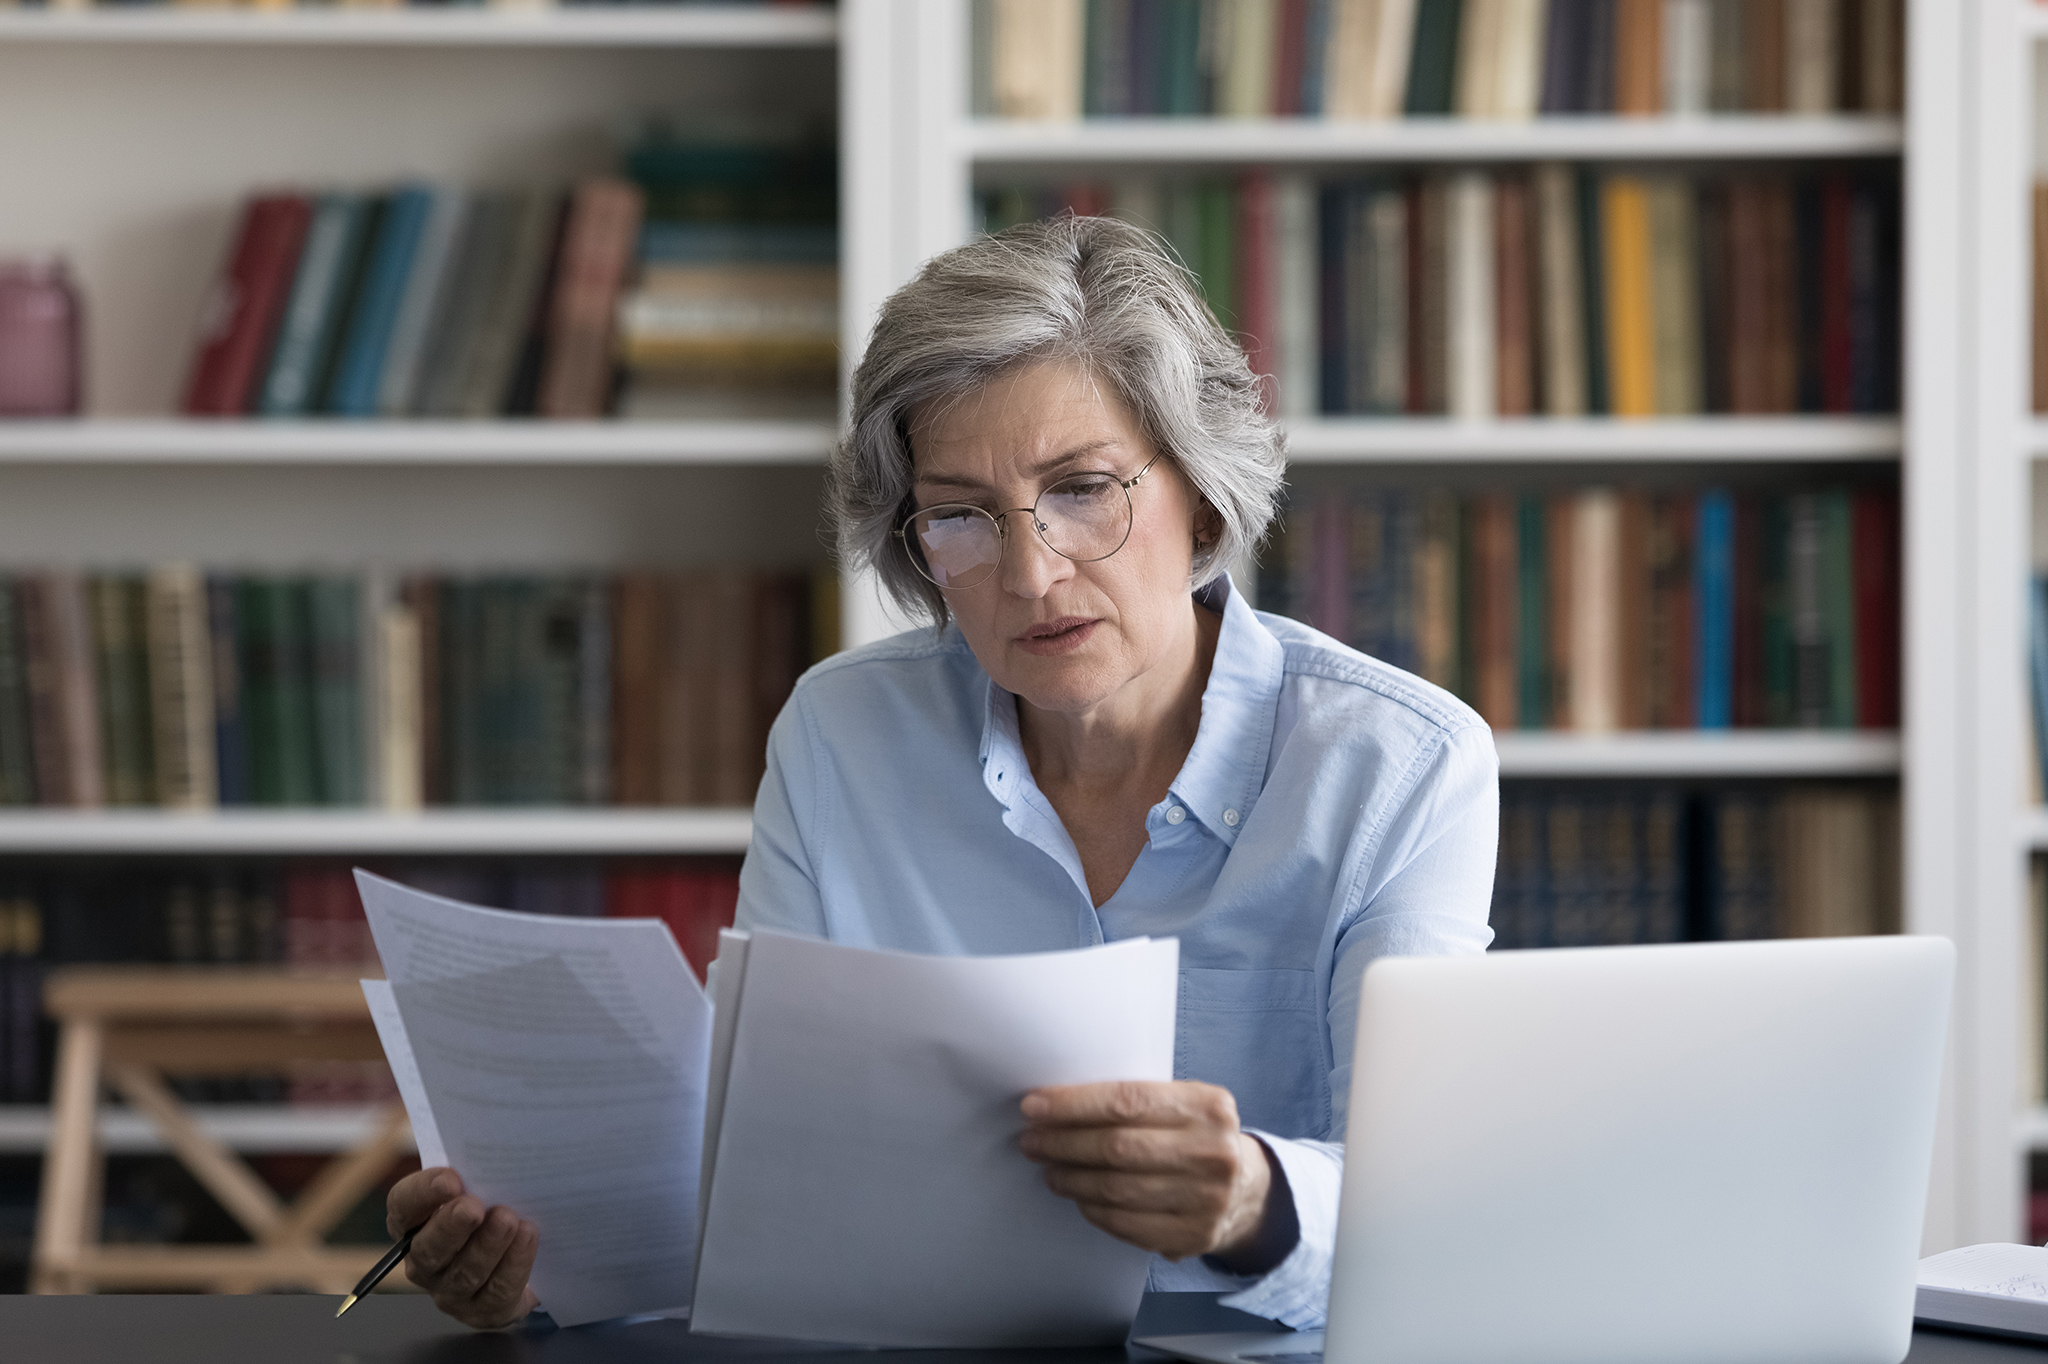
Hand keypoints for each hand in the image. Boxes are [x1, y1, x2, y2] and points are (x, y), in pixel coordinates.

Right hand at [385, 1167, 538, 1328]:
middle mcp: (426, 1260)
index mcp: (415, 1222)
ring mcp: (451, 1291)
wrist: (525, 1254)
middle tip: (472, 1206)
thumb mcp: (482, 1180)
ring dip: (486, 1246)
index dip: (422, 1193)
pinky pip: (496, 1293)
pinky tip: (527, 1237)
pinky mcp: (483, 1310)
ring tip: (507, 1219)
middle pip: (428, 1249)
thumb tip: (490, 1129)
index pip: (403, 1207)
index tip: (450, 1178)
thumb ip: (475, 1163)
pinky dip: (514, 1264)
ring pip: (464, 1273)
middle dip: (450, 1227)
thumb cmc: (495, 1204)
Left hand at [1018, 1080, 1277, 1264]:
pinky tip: (1079, 1197)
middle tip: (1032, 1141)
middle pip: (1117, 1148)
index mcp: (1207, 1105)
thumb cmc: (1197, 1136)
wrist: (1247, 1189)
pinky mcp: (1194, 1235)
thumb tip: (1059, 1104)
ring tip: (1049, 1169)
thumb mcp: (1184, 1104)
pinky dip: (1093, 1209)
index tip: (1034, 1107)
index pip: (1127, 1101)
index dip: (1073, 1105)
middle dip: (1064, 1143)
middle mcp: (1212, 1151)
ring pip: (1117, 1189)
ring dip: (1072, 1179)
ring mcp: (1206, 1198)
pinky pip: (1127, 1224)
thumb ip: (1137, 1100)